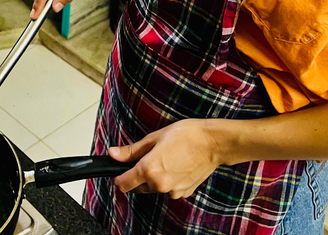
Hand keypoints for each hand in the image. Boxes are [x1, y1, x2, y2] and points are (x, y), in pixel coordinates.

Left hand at [110, 119, 226, 199]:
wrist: (213, 143)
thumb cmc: (185, 136)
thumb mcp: (153, 138)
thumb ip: (131, 151)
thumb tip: (113, 154)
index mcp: (149, 170)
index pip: (123, 184)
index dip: (118, 178)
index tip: (118, 172)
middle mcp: (160, 185)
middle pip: (137, 188)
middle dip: (136, 176)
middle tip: (146, 158)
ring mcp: (173, 191)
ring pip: (153, 188)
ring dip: (153, 179)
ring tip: (164, 159)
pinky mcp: (184, 192)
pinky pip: (168, 189)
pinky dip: (167, 181)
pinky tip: (174, 166)